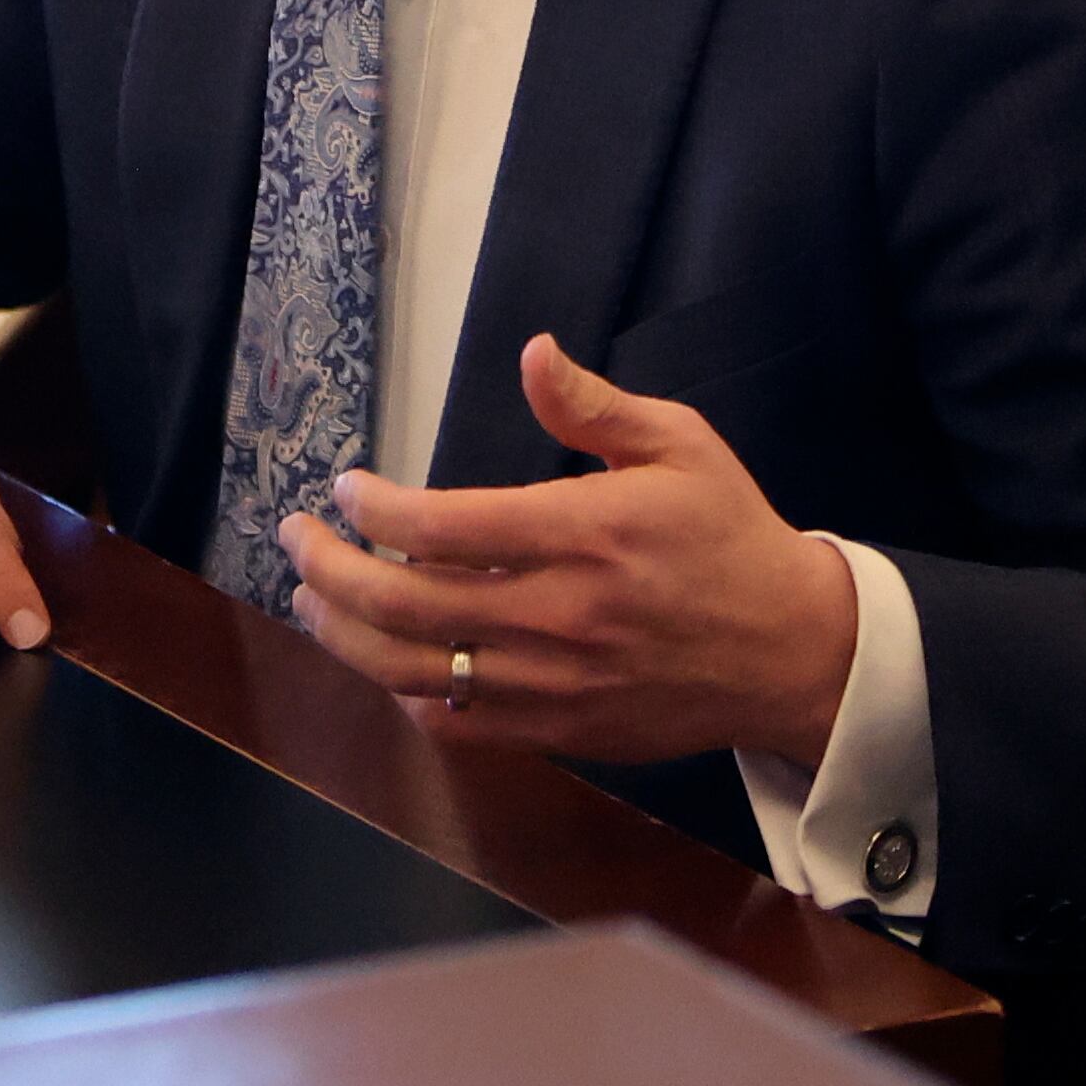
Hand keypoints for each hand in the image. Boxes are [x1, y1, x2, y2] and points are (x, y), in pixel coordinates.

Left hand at [279, 335, 858, 769]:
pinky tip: (380, 666)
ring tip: (311, 601)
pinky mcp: (561, 732)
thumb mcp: (680, 445)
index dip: (375, 511)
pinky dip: (404, 698)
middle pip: (408, 606)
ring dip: (346, 637)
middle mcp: (559, 615)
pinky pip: (459, 726)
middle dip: (332, 572)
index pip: (444, 528)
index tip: (346, 490)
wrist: (791, 651)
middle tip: (295, 541)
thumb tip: (531, 354)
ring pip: (417, 673)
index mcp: (585, 534)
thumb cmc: (730, 536)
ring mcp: (555, 684)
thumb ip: (595, 405)